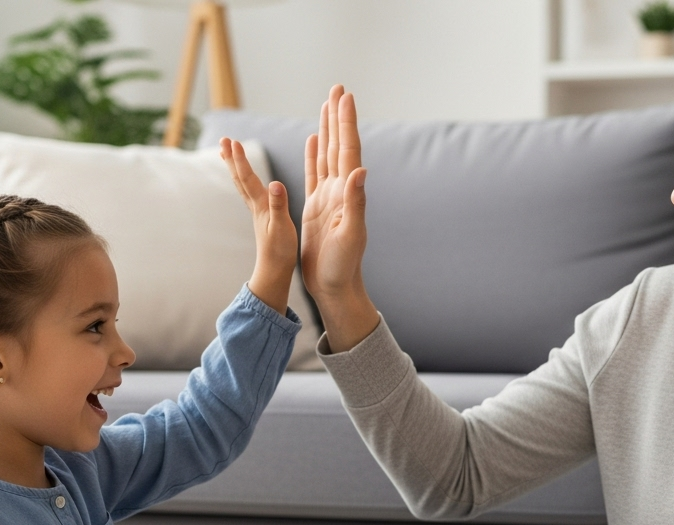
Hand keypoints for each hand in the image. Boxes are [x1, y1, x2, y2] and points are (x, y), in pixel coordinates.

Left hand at [219, 136, 296, 314]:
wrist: (275, 270)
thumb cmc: (281, 251)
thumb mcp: (283, 227)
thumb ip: (279, 205)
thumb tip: (274, 183)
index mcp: (261, 206)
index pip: (248, 178)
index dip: (241, 159)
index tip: (233, 141)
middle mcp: (255, 206)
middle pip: (239, 178)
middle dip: (232, 158)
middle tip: (224, 140)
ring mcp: (257, 211)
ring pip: (242, 184)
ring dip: (235, 166)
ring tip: (227, 153)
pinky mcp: (262, 216)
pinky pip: (250, 192)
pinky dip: (245, 179)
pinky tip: (246, 178)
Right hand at [300, 85, 379, 351]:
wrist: (336, 288)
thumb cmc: (344, 267)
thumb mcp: (351, 235)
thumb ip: (356, 203)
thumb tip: (360, 171)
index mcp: (347, 193)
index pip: (347, 150)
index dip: (346, 122)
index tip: (345, 96)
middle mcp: (340, 191)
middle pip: (338, 145)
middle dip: (337, 116)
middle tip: (337, 88)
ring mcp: (328, 198)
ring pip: (326, 155)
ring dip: (327, 130)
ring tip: (326, 105)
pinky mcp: (316, 207)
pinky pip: (315, 173)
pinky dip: (314, 154)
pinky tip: (312, 141)